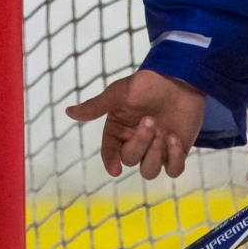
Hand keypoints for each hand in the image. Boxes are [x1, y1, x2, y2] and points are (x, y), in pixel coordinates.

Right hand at [65, 68, 206, 179]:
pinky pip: (174, 169)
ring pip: (149, 170)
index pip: (110, 152)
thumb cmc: (146, 85)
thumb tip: (68, 112)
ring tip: (164, 133)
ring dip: (155, 154)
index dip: (110, 161)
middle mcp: (135, 143)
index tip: (115, 169)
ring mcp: (156, 149)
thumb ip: (96, 106)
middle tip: (150, 121)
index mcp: (118, 131)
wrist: (179, 78)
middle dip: (140, 143)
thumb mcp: (119, 93)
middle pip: (131, 160)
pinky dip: (174, 158)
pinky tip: (174, 138)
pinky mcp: (176, 151)